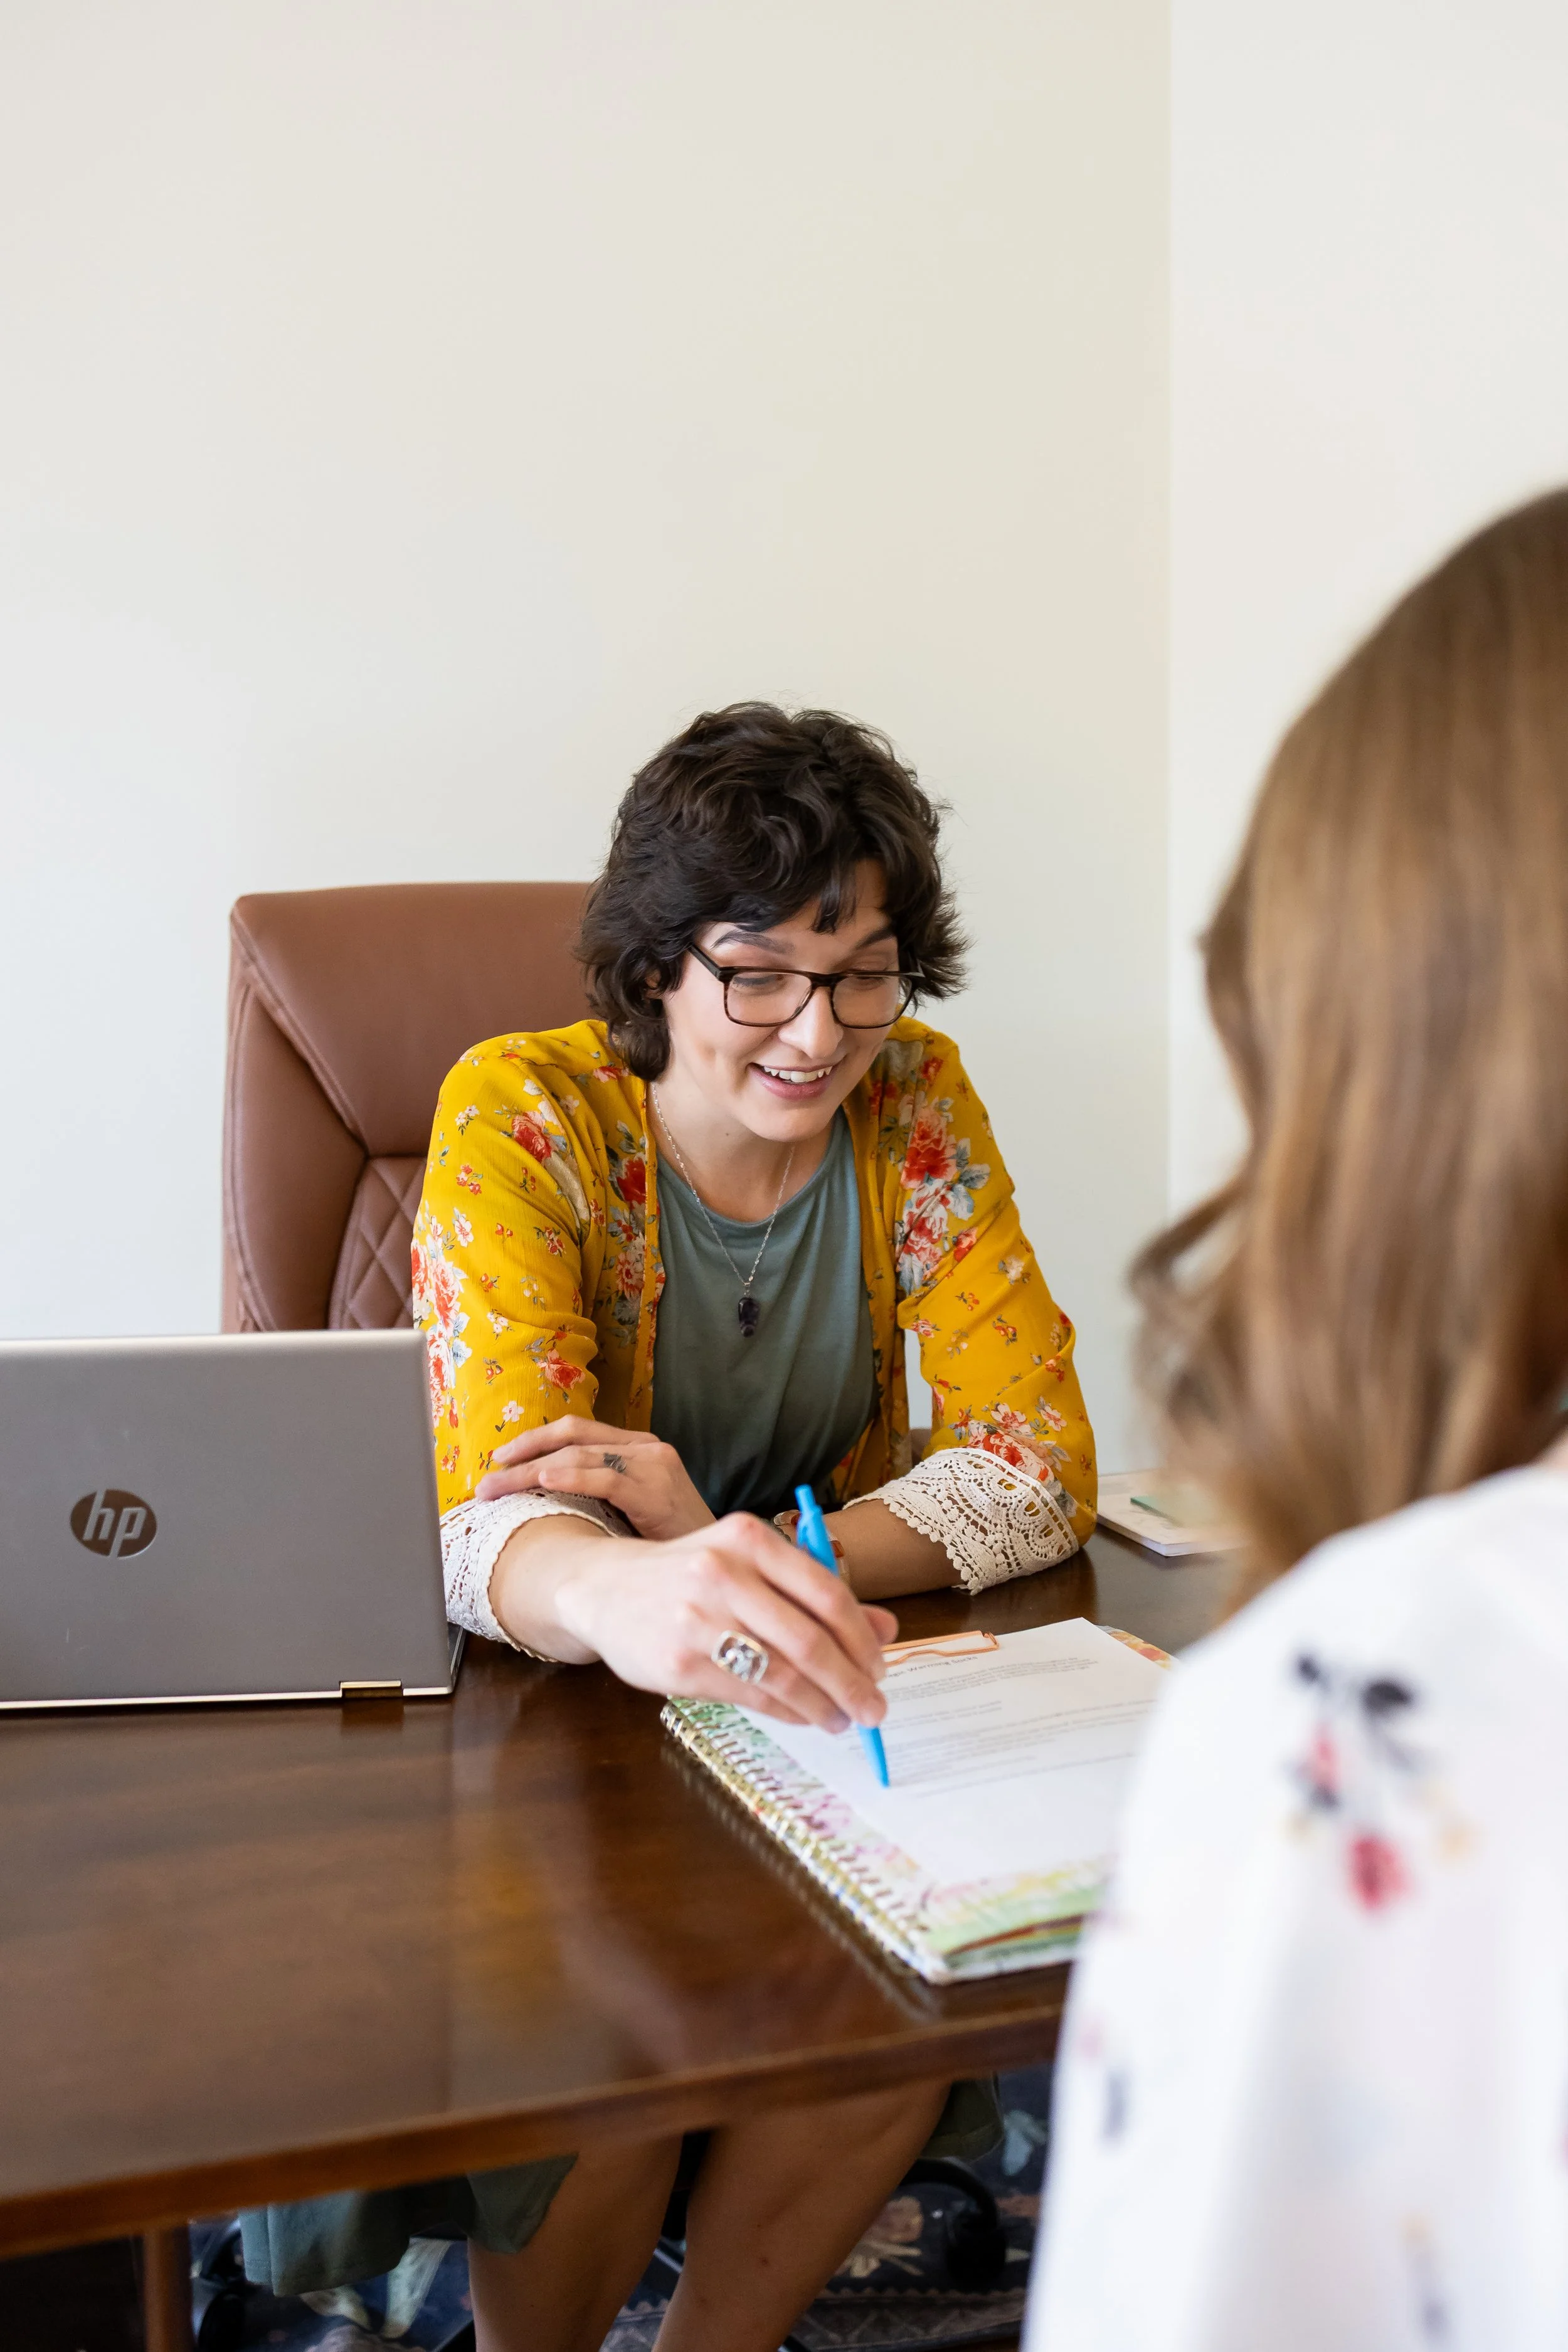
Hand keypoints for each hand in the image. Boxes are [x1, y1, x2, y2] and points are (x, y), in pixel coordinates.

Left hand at [479, 1417, 713, 1540]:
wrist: (717, 1566)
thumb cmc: (669, 1544)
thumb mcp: (630, 1510)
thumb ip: (598, 1494)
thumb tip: (542, 1496)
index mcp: (638, 1448)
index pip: (576, 1431)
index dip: (534, 1440)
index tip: (499, 1461)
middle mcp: (646, 1448)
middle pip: (571, 1439)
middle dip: (522, 1456)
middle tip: (485, 1480)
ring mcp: (653, 1466)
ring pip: (578, 1457)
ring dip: (528, 1474)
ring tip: (496, 1490)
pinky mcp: (657, 1491)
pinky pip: (604, 1479)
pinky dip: (569, 1478)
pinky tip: (542, 1483)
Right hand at [554, 1511, 897, 1732]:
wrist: (604, 1588)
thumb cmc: (689, 1577)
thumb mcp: (750, 1567)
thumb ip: (815, 1594)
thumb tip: (885, 1630)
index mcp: (748, 1538)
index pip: (826, 1591)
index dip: (861, 1638)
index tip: (881, 1667)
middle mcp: (722, 1572)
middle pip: (809, 1639)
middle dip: (852, 1681)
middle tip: (874, 1708)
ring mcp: (697, 1619)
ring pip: (783, 1673)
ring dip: (824, 1704)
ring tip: (843, 1719)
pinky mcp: (680, 1663)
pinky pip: (751, 1694)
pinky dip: (788, 1712)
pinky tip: (804, 1717)